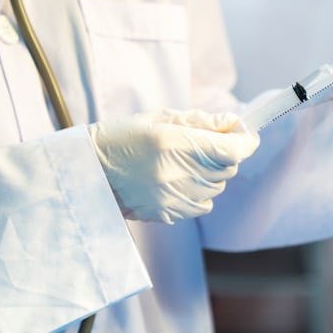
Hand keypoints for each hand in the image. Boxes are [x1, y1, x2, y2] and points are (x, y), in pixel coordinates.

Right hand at [88, 109, 258, 223]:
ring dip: (212, 174)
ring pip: (216, 188)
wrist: (87, 173)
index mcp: (173, 143)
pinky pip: (201, 205)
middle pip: (227, 168)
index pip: (230, 148)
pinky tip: (179, 180)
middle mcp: (175, 173)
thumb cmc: (120, 138)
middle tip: (208, 143)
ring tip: (187, 162)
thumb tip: (231, 123)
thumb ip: (199, 121)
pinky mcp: (167, 214)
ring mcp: (172, 198)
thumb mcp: (159, 118)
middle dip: (225, 154)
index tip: (246, 134)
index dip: (245, 140)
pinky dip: (199, 193)